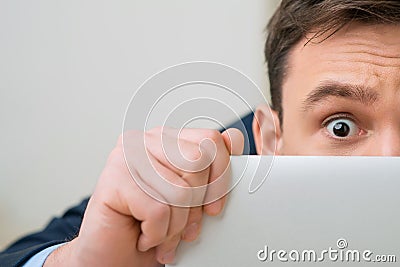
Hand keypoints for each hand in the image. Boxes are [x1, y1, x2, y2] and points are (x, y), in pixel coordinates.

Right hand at [44, 127, 243, 266]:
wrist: (114, 254)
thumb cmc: (152, 223)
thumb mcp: (191, 196)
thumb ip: (211, 167)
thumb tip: (231, 139)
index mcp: (166, 139)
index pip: (210, 140)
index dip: (221, 177)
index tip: (213, 206)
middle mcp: (145, 141)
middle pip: (198, 163)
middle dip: (195, 206)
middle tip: (180, 224)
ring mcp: (127, 157)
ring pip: (181, 192)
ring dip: (175, 226)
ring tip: (161, 232)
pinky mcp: (113, 179)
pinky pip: (159, 211)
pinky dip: (157, 234)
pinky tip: (144, 235)